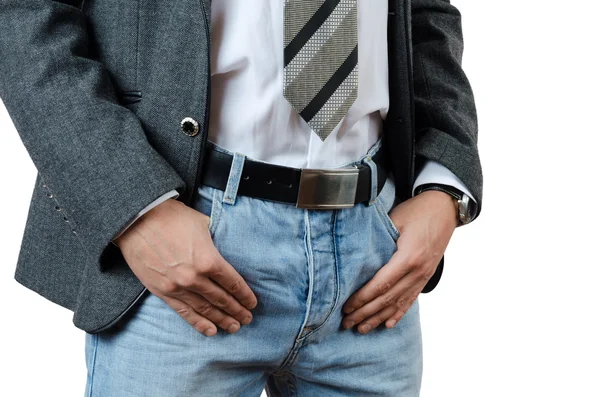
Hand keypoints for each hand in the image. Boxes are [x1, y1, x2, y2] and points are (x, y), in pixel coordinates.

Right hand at [115, 199, 257, 335]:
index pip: (233, 283)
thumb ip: (215, 240)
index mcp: (209, 260)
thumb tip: (223, 247)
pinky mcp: (162, 292)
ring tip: (234, 327)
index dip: (244, 295)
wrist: (136, 220)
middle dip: (237, 310)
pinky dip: (199, 323)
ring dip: (222, 320)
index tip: (252, 302)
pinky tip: (211, 331)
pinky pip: (184, 312)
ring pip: (205, 309)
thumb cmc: (171, 217)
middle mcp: (195, 278)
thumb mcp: (202, 223)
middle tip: (247, 319)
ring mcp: (177, 287)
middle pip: (222, 299)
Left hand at [341, 190, 457, 333]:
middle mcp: (417, 271)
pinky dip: (398, 313)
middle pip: (388, 298)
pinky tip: (388, 324)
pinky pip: (411, 299)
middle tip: (347, 323)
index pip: (381, 284)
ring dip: (378, 317)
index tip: (347, 307)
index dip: (363, 299)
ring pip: (398, 302)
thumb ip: (378, 238)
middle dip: (365, 313)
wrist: (445, 207)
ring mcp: (423, 275)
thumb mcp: (395, 219)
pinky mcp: (426, 276)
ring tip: (362, 329)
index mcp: (408, 257)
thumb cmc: (417, 210)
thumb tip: (355, 253)